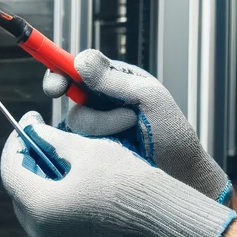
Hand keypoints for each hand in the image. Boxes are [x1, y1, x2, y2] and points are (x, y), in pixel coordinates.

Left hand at [0, 111, 235, 236]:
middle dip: (29, 165)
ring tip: (65, 162)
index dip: (16, 142)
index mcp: (42, 208)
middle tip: (44, 140)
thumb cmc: (133, 187)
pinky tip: (82, 188)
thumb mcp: (91, 152)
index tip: (28, 123)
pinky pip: (59, 230)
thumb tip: (34, 132)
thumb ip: (54, 140)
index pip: (11, 170)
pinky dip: (62, 208)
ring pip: (40, 214)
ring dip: (45, 187)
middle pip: (22, 195)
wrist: (170, 227)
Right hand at [43, 50, 230, 201]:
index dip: (62, 68)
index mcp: (118, 80)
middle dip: (60, 86)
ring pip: (75, 117)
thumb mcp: (149, 98)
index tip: (58, 78)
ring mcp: (95, 126)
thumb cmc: (171, 134)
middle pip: (68, 88)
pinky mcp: (91, 150)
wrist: (179, 176)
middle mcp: (102, 100)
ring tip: (129, 128)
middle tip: (57, 91)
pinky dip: (96, 141)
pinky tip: (116, 146)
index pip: (82, 66)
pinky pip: (76, 141)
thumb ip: (115, 80)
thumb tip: (81, 60)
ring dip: (101, 121)